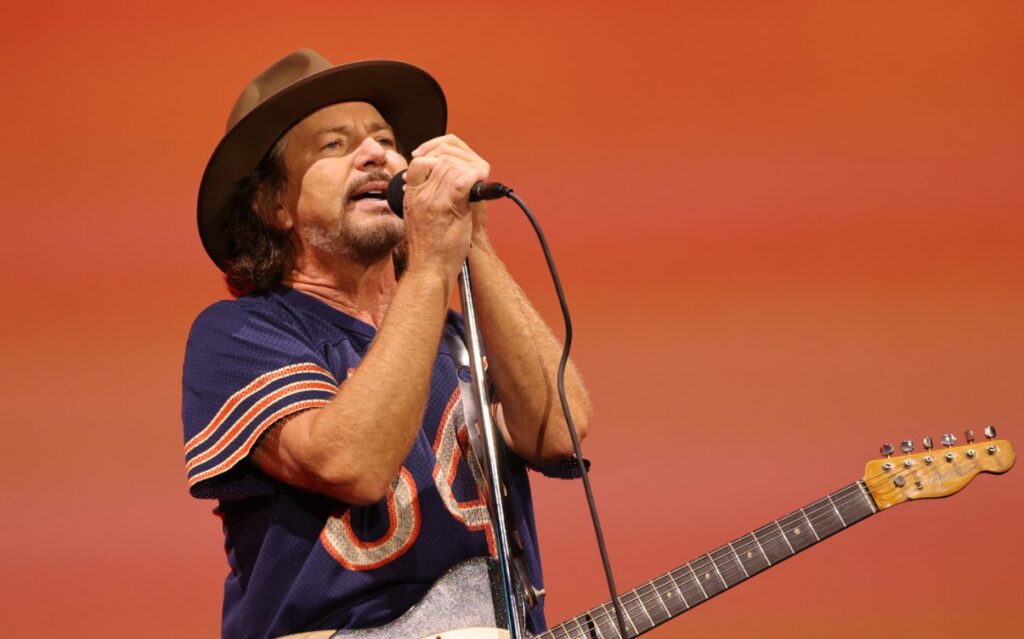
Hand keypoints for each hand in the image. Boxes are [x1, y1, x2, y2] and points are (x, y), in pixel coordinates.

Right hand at [400, 135, 485, 280]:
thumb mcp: (418, 218)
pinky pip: (463, 180)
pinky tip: (481, 179)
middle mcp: (420, 194)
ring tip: (477, 179)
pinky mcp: (450, 206)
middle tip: (471, 176)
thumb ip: (426, 200)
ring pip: (453, 168)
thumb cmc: (428, 249)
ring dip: (469, 171)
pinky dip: (475, 176)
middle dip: (459, 165)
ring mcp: (434, 199)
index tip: (449, 168)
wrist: (430, 269)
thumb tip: (443, 186)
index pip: (420, 162)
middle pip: (441, 162)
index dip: (436, 159)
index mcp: (410, 195)